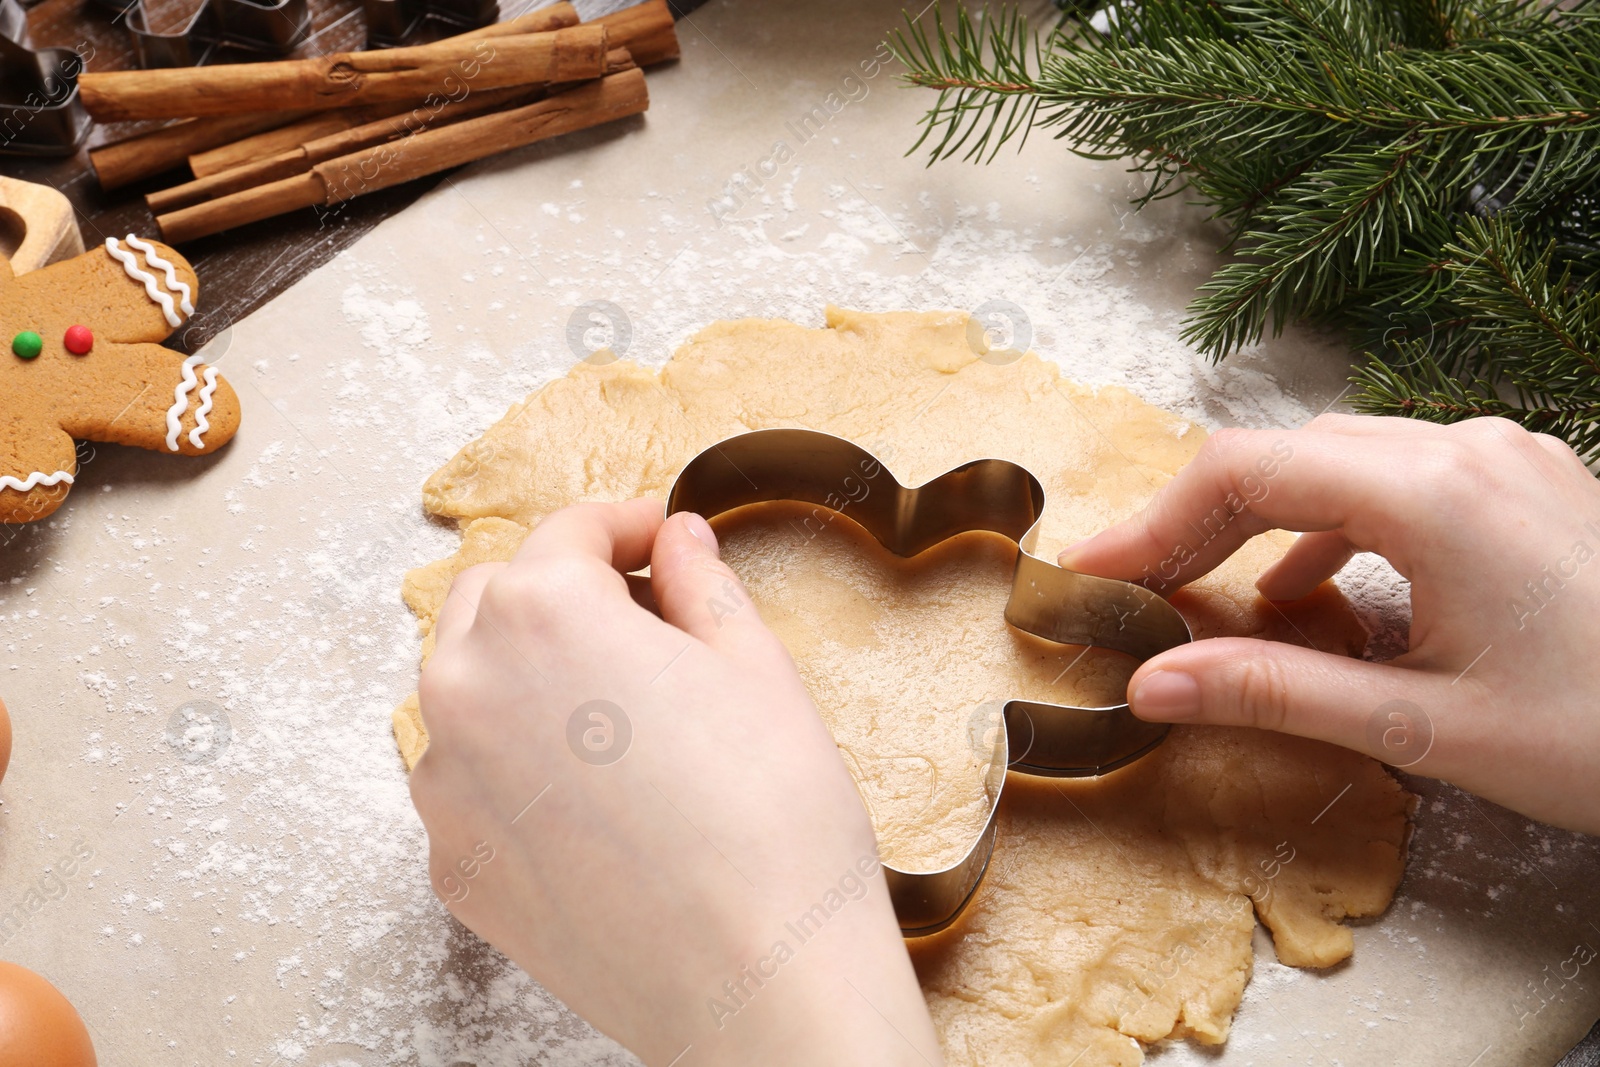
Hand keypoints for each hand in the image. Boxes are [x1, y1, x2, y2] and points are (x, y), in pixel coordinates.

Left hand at [409, 500, 942, 1066]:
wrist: (758, 981)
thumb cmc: (772, 818)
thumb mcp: (757, 667)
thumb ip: (700, 583)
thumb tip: (674, 540)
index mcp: (541, 613)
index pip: (569, 531)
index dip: (625, 522)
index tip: (656, 535)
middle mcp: (466, 686)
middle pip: (493, 598)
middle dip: (560, 589)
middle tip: (639, 615)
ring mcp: (445, 784)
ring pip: (465, 689)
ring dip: (523, 674)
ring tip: (612, 711)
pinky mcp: (452, 864)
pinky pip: (465, 781)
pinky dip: (511, 764)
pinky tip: (588, 795)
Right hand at [1060, 414, 1599, 833]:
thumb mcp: (1425, 726)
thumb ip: (1277, 692)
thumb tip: (1152, 684)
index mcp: (1434, 492)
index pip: (1247, 471)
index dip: (1152, 521)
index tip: (1091, 574)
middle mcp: (1467, 448)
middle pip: (1287, 453)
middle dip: (1197, 519)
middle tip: (1133, 589)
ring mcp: (1506, 456)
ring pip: (1342, 460)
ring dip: (1264, 521)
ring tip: (1209, 594)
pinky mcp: (1529, 484)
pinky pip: (1401, 480)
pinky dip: (1333, 529)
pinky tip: (1316, 593)